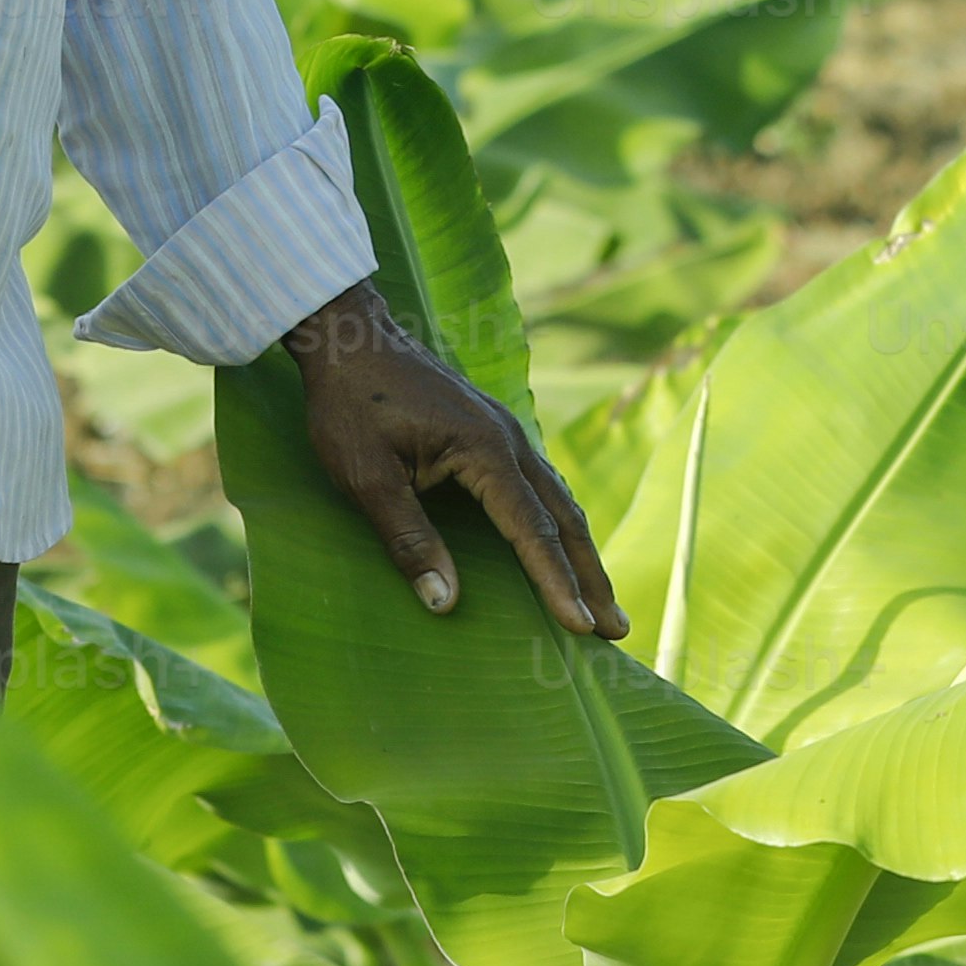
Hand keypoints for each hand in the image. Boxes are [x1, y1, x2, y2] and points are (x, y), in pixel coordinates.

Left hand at [282, 283, 621, 638]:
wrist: (348, 336)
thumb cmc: (350, 406)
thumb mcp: (367, 478)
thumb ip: (408, 539)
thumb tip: (445, 603)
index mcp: (485, 450)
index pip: (532, 531)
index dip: (558, 584)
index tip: (583, 629)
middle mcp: (509, 439)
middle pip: (564, 517)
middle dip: (592, 576)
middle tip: (618, 629)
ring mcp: (506, 431)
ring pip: (559, 499)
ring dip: (583, 552)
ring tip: (602, 599)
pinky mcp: (493, 430)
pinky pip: (541, 484)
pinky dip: (560, 523)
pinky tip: (561, 543)